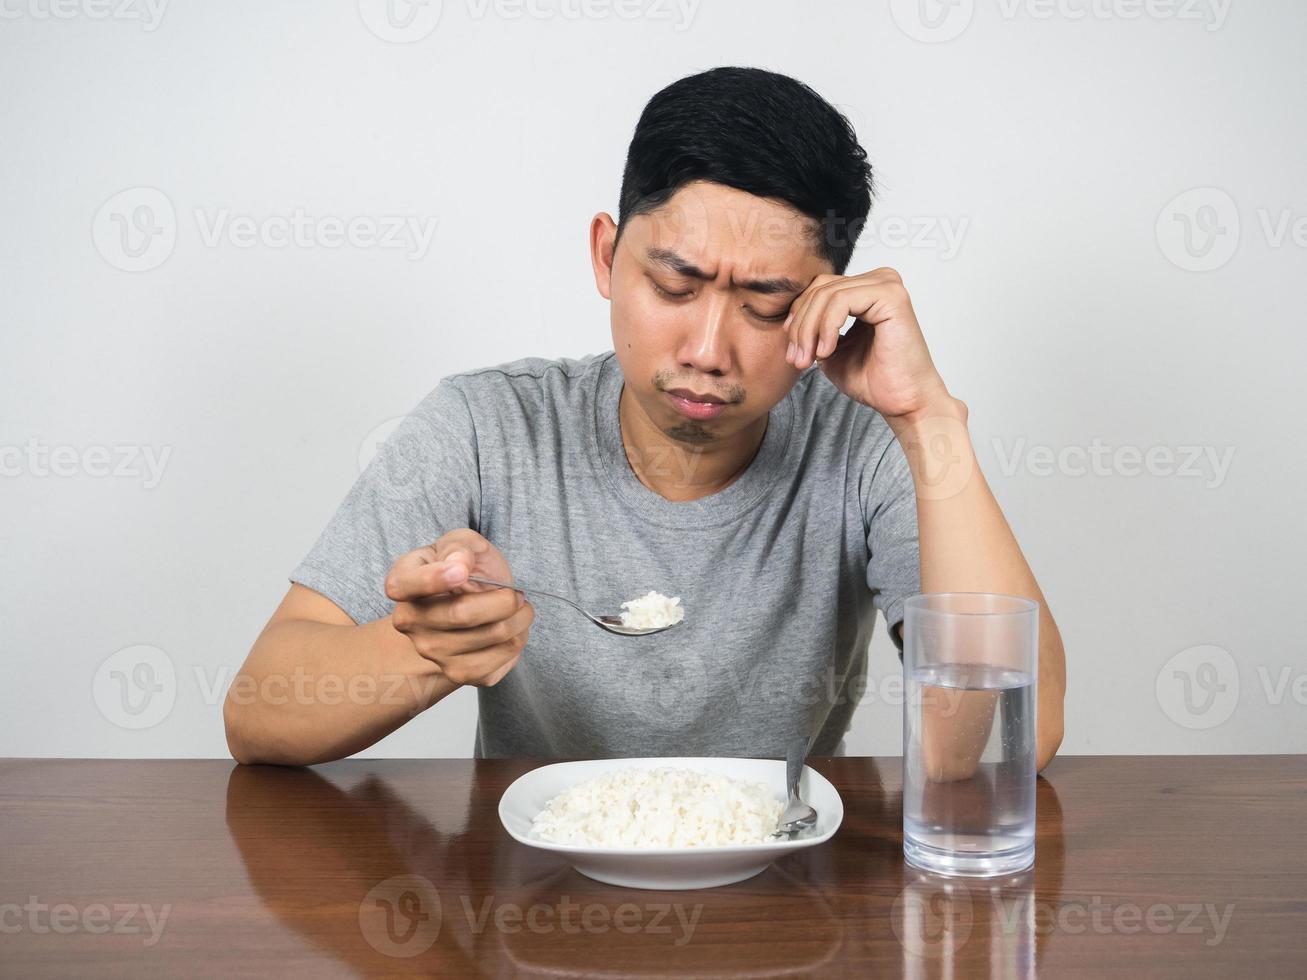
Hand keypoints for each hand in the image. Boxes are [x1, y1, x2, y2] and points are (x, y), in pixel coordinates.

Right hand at [384, 529, 533, 686]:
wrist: (470, 603)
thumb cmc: (464, 567)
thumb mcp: (461, 542)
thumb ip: (459, 547)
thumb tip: (460, 563)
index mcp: (402, 582)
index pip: (402, 586)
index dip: (433, 578)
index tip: (462, 571)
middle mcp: (410, 622)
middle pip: (462, 614)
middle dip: (505, 599)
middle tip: (516, 593)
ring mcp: (431, 651)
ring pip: (491, 636)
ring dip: (520, 618)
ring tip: (519, 608)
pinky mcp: (458, 673)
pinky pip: (501, 658)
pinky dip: (518, 639)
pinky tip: (512, 628)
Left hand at [783, 267, 952, 421]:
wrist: (902, 402)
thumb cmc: (874, 380)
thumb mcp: (830, 350)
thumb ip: (813, 329)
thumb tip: (790, 319)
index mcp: (867, 289)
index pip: (820, 288)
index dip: (798, 317)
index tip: (792, 351)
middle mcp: (879, 281)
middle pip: (820, 288)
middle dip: (800, 326)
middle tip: (796, 359)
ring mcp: (887, 285)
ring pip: (826, 295)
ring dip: (809, 330)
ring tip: (808, 359)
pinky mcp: (891, 296)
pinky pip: (841, 301)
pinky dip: (826, 328)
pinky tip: (826, 352)